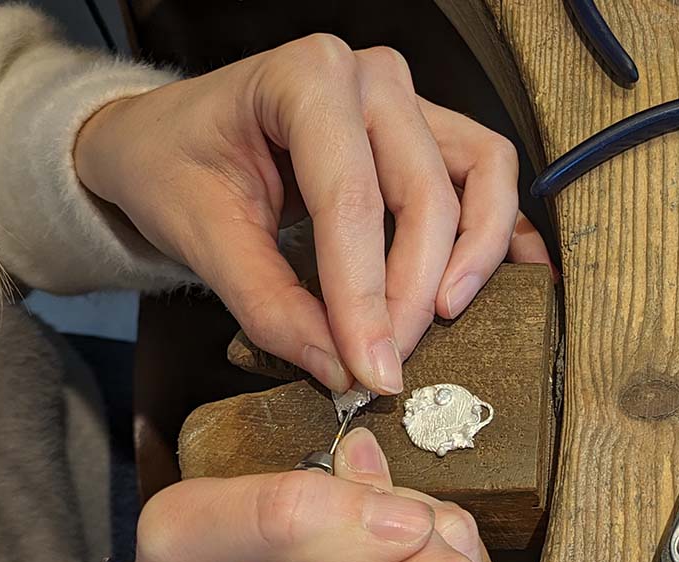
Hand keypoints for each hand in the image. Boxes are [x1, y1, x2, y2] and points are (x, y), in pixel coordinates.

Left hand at [73, 34, 549, 393]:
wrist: (164, 139)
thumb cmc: (172, 164)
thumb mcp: (200, 236)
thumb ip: (270, 306)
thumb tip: (339, 368)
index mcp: (305, 77)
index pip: (353, 199)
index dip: (366, 294)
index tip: (370, 367)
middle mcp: (369, 78)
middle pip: (426, 193)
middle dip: (413, 290)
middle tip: (388, 360)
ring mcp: (408, 102)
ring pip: (481, 176)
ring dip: (474, 255)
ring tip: (445, 315)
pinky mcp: (429, 135)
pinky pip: (488, 177)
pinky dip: (502, 230)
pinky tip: (514, 278)